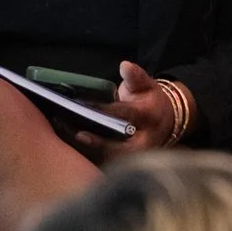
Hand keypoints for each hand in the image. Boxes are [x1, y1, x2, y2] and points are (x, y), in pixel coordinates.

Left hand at [73, 61, 192, 163]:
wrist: (166, 122)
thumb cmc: (149, 102)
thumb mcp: (146, 86)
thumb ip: (135, 76)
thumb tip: (125, 65)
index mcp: (149, 117)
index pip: (125, 113)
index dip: (104, 110)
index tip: (82, 105)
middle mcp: (145, 140)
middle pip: (118, 145)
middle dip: (96, 141)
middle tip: (75, 133)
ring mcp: (136, 156)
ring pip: (109, 158)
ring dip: (88, 151)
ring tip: (66, 140)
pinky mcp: (126, 165)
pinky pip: (105, 165)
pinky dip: (87, 159)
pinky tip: (69, 150)